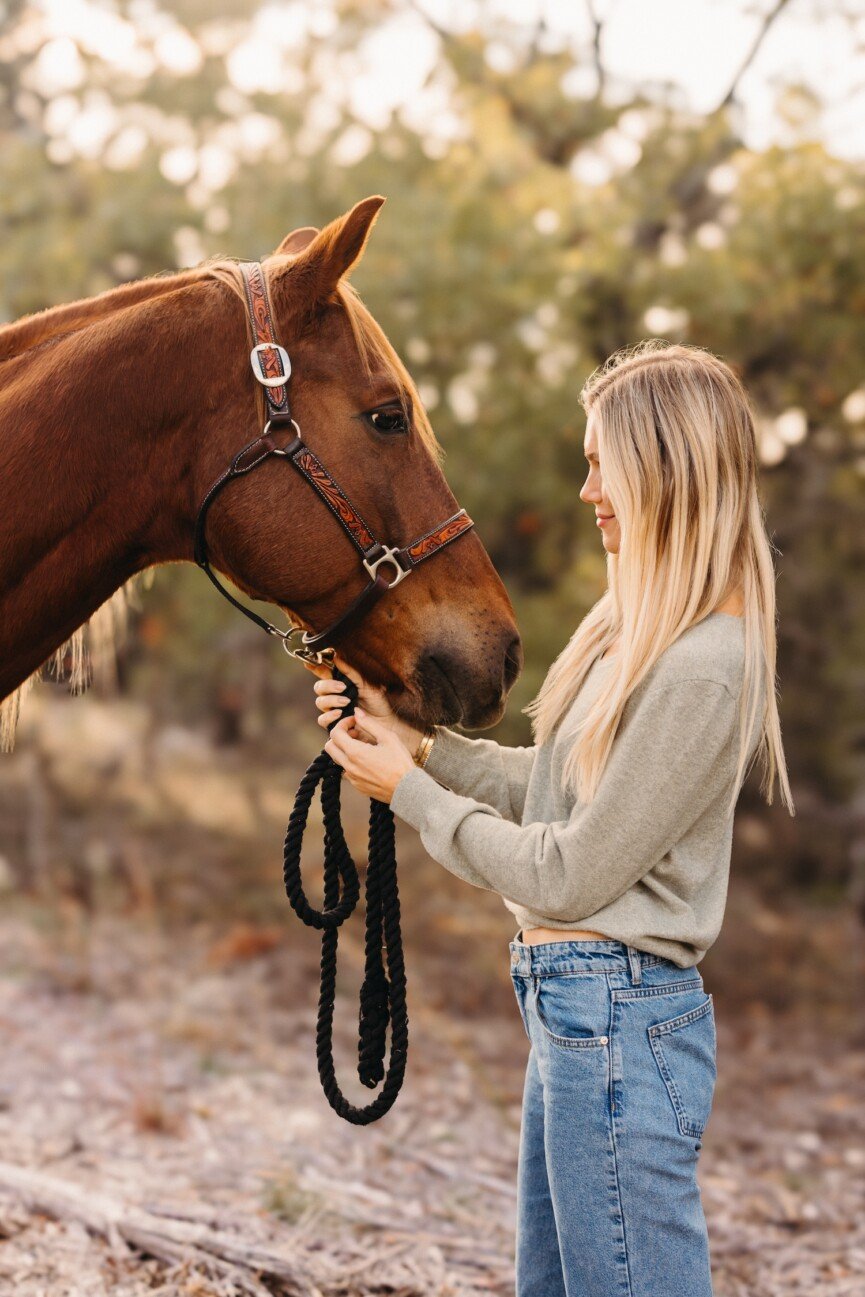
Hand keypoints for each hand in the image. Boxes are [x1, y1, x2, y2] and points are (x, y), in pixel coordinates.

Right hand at [305, 653, 423, 751]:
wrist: (386, 722)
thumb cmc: (378, 702)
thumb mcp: (367, 684)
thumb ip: (351, 672)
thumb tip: (337, 656)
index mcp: (340, 682)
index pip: (323, 673)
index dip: (314, 667)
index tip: (309, 663)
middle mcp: (334, 695)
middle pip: (319, 687)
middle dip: (328, 686)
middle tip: (342, 688)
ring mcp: (333, 710)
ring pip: (320, 702)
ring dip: (331, 700)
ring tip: (346, 702)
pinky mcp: (334, 724)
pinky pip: (322, 720)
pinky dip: (329, 716)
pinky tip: (340, 714)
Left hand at [324, 709, 416, 802]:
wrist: (407, 789)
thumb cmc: (400, 762)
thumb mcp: (388, 737)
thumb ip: (369, 723)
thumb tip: (356, 712)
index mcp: (355, 753)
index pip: (335, 734)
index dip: (342, 723)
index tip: (353, 722)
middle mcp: (349, 767)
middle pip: (329, 747)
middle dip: (339, 736)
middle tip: (355, 733)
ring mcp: (352, 778)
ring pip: (338, 759)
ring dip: (345, 749)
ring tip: (364, 746)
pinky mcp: (357, 786)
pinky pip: (347, 770)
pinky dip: (352, 761)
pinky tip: (368, 759)